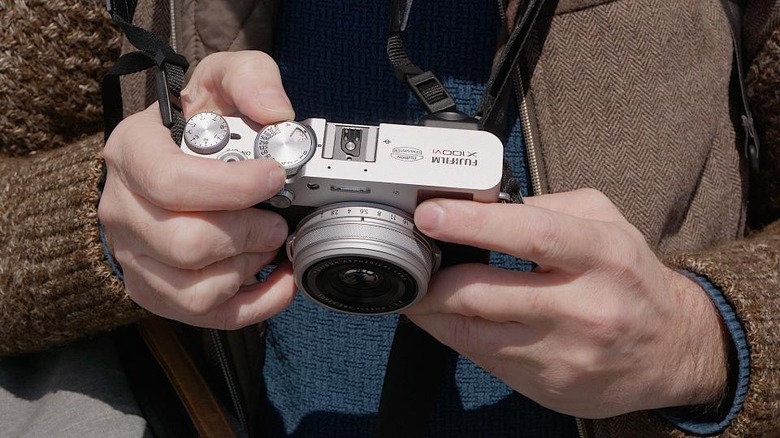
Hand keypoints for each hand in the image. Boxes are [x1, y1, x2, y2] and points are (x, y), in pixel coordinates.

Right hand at [99, 51, 297, 328]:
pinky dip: (255, 305)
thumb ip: (249, 79)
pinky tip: (278, 280)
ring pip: (194, 289)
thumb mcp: (220, 81)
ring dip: (249, 268)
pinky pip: (204, 316)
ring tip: (269, 243)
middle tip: (277, 219)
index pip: (170, 180)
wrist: (171, 160)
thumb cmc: (198, 125)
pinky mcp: (155, 291)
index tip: (272, 177)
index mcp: (132, 152)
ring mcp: (135, 256)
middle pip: (187, 243)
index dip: (232, 187)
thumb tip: (276, 112)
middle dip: (250, 233)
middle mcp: (123, 209)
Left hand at [406, 189, 728, 417]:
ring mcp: (564, 353)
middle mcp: (585, 308)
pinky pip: (483, 358)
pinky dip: (456, 335)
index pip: (532, 235)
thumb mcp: (607, 224)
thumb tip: (486, 205)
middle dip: (433, 279)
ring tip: (416, 291)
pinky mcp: (547, 385)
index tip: (429, 215)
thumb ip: (550, 207)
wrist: (673, 350)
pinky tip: (448, 318)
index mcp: (602, 255)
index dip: (472, 225)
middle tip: (408, 260)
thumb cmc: (630, 278)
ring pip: (473, 334)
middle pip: (486, 294)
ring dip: (432, 311)